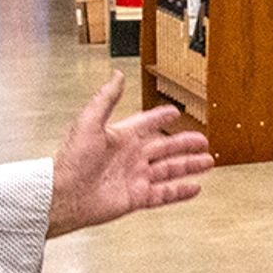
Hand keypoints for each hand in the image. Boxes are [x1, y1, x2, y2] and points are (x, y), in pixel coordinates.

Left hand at [47, 73, 213, 237]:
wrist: (64, 195)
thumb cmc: (71, 160)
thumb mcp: (89, 122)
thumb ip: (106, 99)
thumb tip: (116, 75)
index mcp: (121, 137)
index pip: (147, 123)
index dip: (161, 117)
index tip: (175, 112)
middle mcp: (130, 157)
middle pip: (165, 147)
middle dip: (185, 143)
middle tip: (202, 139)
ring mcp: (135, 178)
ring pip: (170, 169)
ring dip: (189, 165)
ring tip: (207, 161)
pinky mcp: (137, 197)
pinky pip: (165, 194)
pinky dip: (181, 192)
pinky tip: (194, 188)